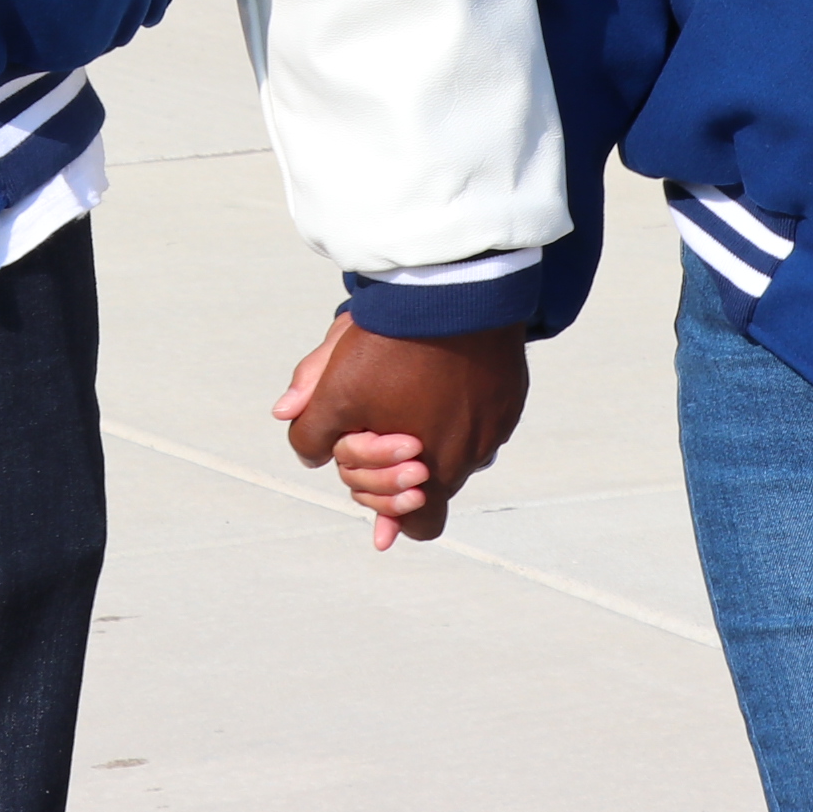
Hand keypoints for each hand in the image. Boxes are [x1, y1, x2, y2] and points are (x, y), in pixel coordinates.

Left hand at [273, 314, 529, 548]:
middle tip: (389, 434)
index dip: (396, 515)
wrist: (451, 287)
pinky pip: (484, 412)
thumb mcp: (335, 386)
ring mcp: (495, 424)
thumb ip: (312, 428)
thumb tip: (302, 444)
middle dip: (408, 464)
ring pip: (461, 444)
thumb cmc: (391, 345)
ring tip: (412, 393)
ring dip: (438, 432)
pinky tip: (443, 374)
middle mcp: (471, 458)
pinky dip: (463, 403)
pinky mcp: (510, 393)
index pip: (422, 525)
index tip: (383, 502)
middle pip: (437, 479)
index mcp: (430, 472)